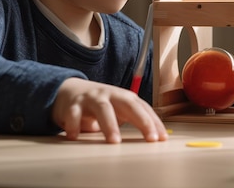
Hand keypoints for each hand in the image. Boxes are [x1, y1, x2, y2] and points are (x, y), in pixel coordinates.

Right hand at [53, 77, 167, 143]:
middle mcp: (110, 95)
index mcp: (124, 97)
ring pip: (103, 109)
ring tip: (114, 141)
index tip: (162, 137)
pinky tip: (75, 137)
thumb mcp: (119, 109)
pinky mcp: (73, 105)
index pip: (143, 108)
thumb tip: (155, 137)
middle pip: (128, 104)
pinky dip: (74, 125)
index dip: (154, 122)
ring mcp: (92, 98)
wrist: (71, 91)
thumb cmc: (101, 104)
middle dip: (142, 121)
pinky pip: (74, 115)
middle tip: (150, 138)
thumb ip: (134, 119)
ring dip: (110, 125)